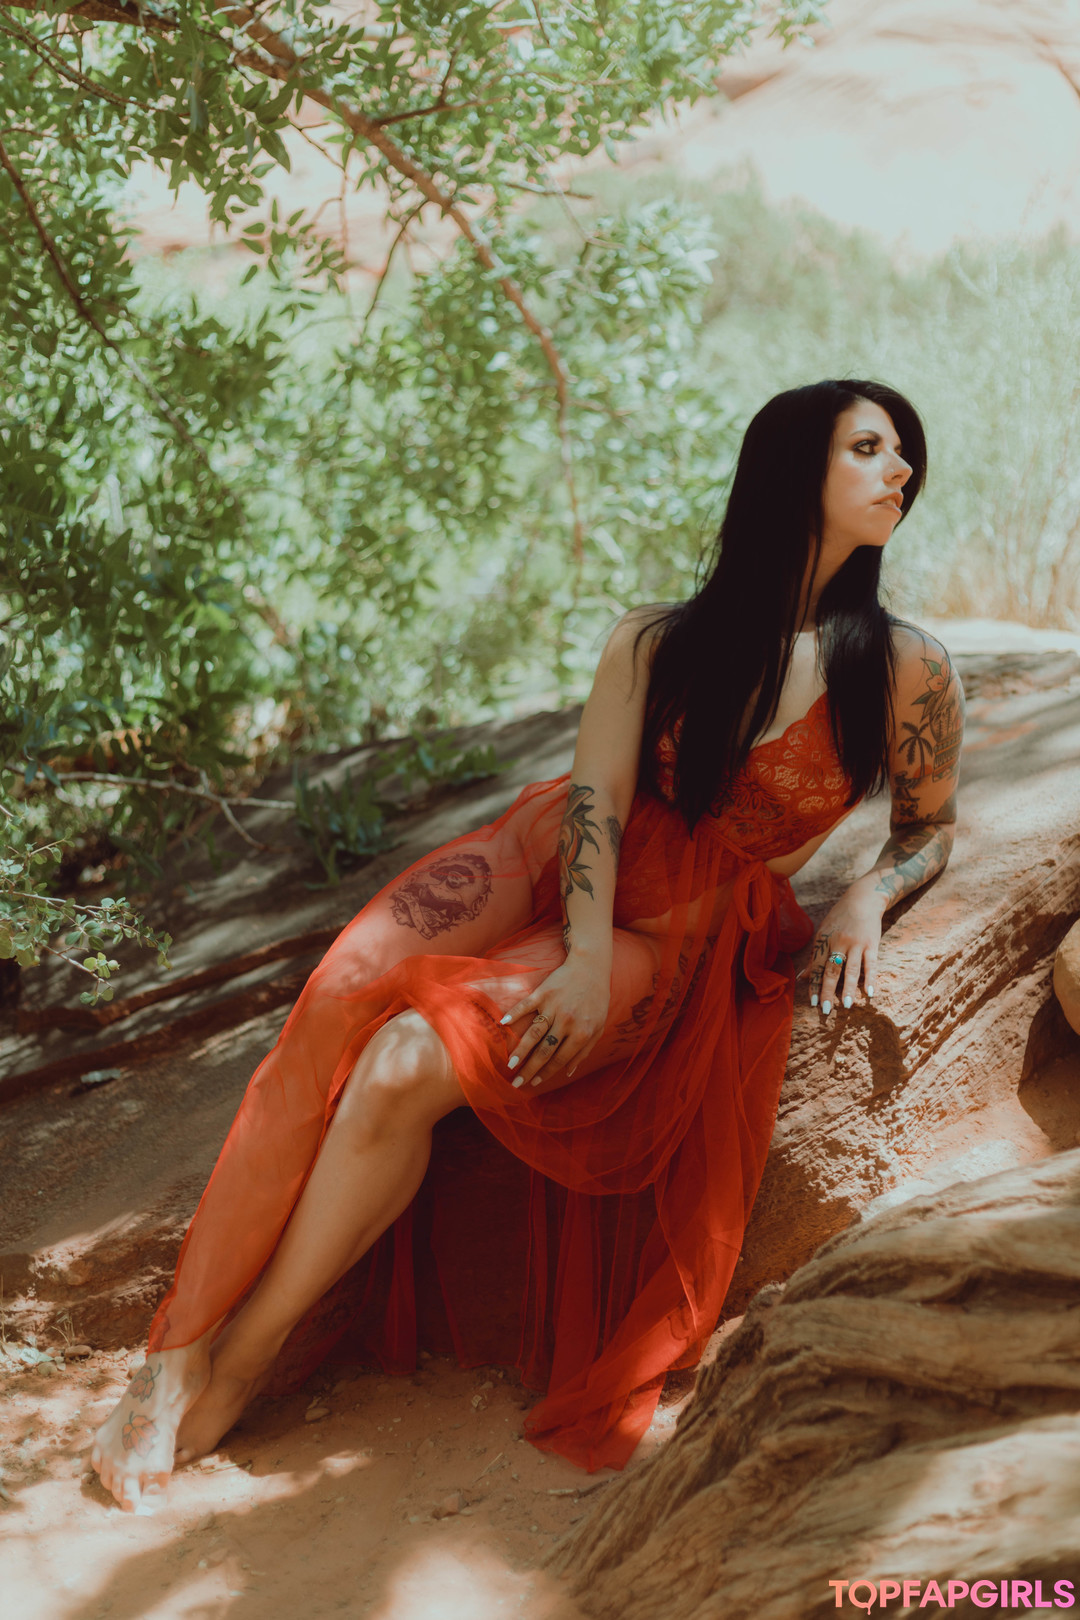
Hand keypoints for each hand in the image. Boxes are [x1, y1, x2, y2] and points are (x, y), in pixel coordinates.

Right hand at [500, 955, 609, 1089]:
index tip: (534, 1083)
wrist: (591, 967)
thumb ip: (584, 1050)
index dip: (546, 1073)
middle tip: (516, 1083)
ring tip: (509, 1065)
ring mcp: (553, 1007)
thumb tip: (569, 1072)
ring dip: (520, 1051)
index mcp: (581, 1033)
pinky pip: (526, 1005)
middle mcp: (566, 1022)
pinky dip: (514, 1014)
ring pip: (533, 1034)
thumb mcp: (598, 1027)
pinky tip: (503, 1024)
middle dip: (529, 1069)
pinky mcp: (543, 992)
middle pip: (544, 1051)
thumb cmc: (597, 999)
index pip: (559, 1059)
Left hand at [800, 878, 883, 1017]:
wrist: (863, 899)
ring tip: (848, 1006)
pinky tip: (870, 993)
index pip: (818, 967)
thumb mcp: (823, 933)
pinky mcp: (872, 944)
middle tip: (826, 1010)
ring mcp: (856, 944)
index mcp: (824, 941)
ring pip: (852, 970)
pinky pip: (871, 964)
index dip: (815, 986)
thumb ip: (814, 957)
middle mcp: (838, 942)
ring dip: (850, 990)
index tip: (812, 1003)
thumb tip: (802, 978)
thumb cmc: (839, 918)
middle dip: (828, 991)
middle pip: (832, 970)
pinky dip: (871, 979)